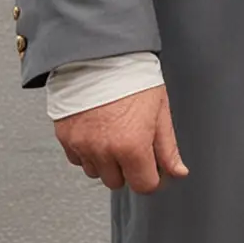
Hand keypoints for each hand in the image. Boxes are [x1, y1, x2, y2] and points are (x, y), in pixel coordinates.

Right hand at [54, 85, 186, 192]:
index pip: (144, 185)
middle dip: (128, 168)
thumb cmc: (134, 79)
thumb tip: (178, 172)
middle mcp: (104, 150)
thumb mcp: (160, 111)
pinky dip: (88, 152)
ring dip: (106, 162)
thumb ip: (167, 147)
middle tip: (134, 143)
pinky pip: (78, 159)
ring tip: (115, 134)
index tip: (153, 168)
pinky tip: (98, 132)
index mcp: (132, 145)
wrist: (101, 57)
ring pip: (96, 172)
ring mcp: (82, 146)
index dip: (152, 177)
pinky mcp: (65, 139)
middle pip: (118, 181)